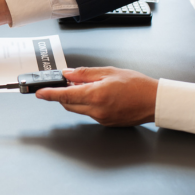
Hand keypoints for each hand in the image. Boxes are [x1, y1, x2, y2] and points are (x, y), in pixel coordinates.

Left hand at [35, 67, 157, 126]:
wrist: (154, 101)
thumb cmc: (138, 86)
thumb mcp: (109, 72)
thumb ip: (85, 74)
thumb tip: (68, 74)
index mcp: (96, 95)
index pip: (65, 95)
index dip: (49, 94)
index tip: (39, 93)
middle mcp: (96, 110)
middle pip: (68, 104)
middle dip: (63, 94)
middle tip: (65, 82)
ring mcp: (100, 118)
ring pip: (78, 109)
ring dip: (75, 98)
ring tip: (87, 86)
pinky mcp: (105, 122)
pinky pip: (89, 113)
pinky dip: (87, 104)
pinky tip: (98, 95)